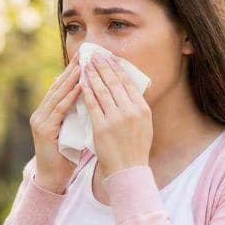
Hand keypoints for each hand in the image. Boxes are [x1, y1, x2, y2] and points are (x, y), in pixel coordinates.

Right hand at [31, 50, 83, 193]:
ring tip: (83, 65)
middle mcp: (41, 113)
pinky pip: (59, 109)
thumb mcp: (74, 130)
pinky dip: (69, 97)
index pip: (61, 87)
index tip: (86, 57)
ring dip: (71, 79)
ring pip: (57, 94)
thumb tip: (95, 98)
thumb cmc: (67, 155)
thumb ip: (79, 114)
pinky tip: (79, 87)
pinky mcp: (43, 129)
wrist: (54, 177)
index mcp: (48, 112)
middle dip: (72, 70)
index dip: (73, 71)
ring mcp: (40, 120)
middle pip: (58, 86)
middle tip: (85, 54)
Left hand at [80, 52, 152, 177]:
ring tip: (85, 64)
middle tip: (94, 54)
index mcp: (142, 109)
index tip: (109, 57)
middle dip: (103, 66)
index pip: (128, 83)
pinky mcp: (101, 127)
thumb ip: (137, 107)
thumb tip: (129, 88)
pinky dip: (86, 92)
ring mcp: (116, 119)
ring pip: (102, 91)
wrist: (128, 169)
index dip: (117, 68)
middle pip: (114, 83)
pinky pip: (92, 104)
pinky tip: (81, 82)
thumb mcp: (144, 124)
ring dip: (92, 75)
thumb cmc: (135, 148)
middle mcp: (131, 111)